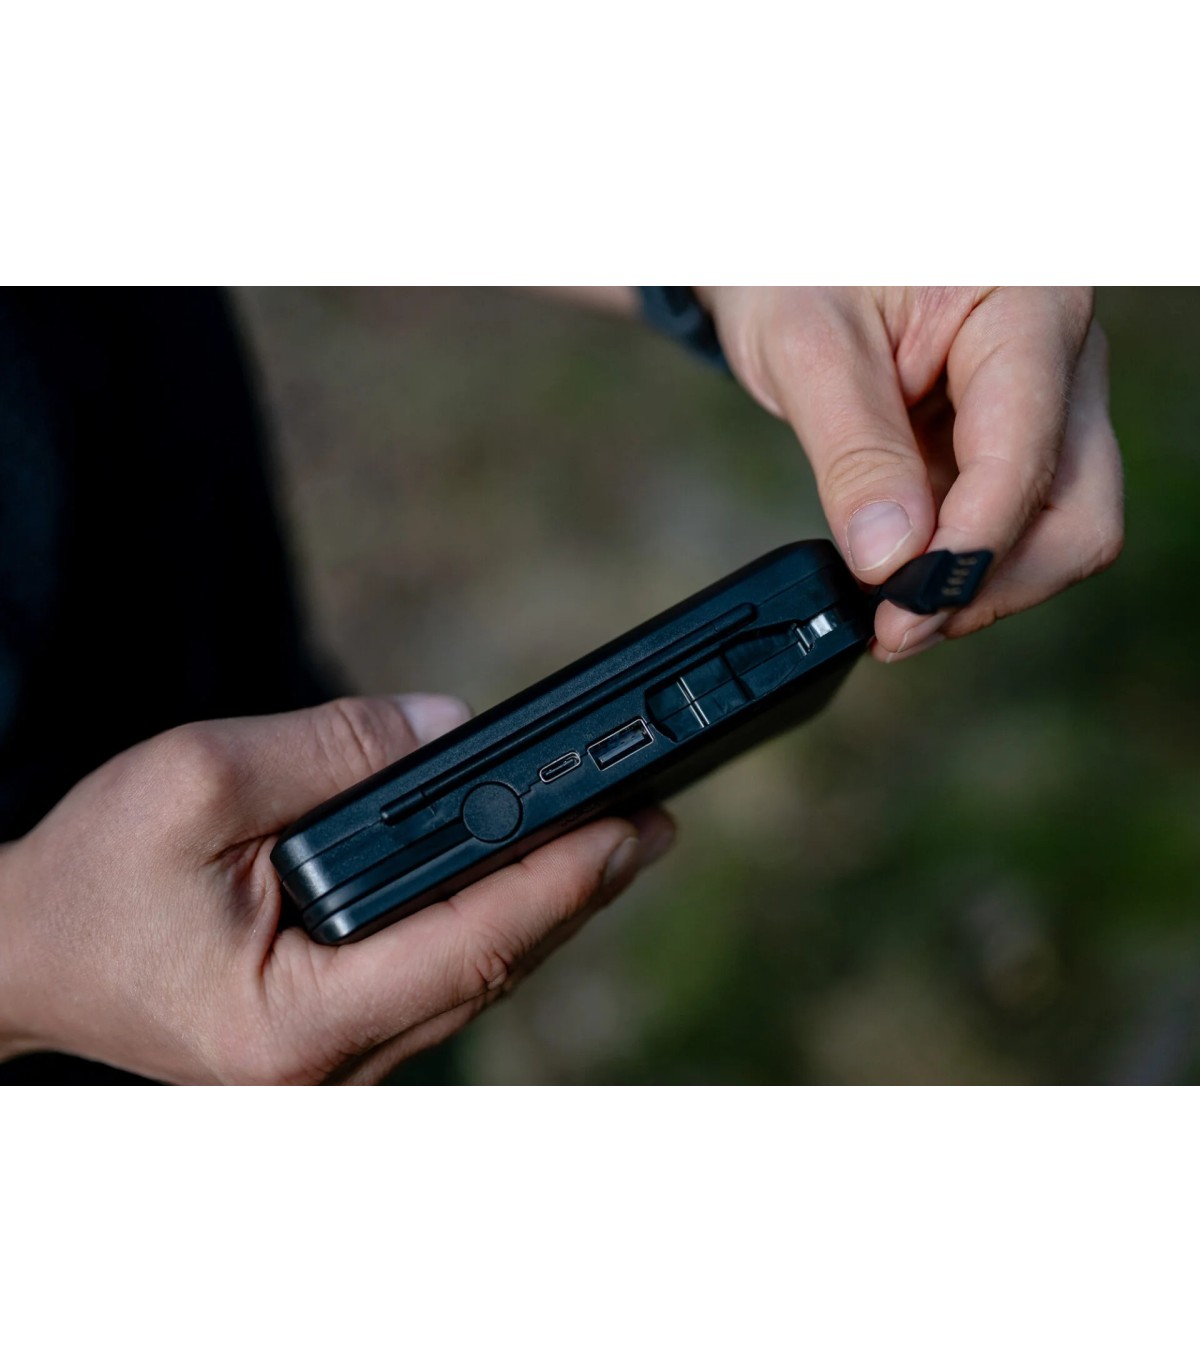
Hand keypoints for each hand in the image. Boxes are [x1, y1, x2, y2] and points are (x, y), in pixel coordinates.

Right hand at [0, 694, 673, 1082]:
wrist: (34, 949)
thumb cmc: (96, 877)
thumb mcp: (199, 781)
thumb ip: (332, 749)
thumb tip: (450, 728)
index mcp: (293, 1025)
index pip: (466, 947)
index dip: (559, 881)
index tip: (631, 822)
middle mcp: (328, 1066)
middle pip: (489, 971)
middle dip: (579, 892)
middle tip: (653, 818)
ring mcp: (336, 1061)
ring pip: (474, 981)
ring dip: (548, 908)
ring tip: (617, 838)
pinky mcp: (336, 1034)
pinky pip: (440, 979)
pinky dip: (494, 920)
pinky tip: (530, 873)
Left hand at [700, 288, 1123, 659]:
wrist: (792, 245)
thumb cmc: (798, 262)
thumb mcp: (806, 344)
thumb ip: (854, 451)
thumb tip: (891, 560)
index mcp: (1028, 302)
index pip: (1027, 453)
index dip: (967, 551)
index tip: (900, 612)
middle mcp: (1059, 352)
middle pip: (1077, 509)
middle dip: (990, 582)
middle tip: (897, 625)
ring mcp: (1044, 399)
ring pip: (1057, 528)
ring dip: (977, 581)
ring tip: (888, 605)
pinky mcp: (1013, 435)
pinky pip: (1013, 520)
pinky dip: (960, 561)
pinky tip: (900, 574)